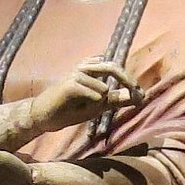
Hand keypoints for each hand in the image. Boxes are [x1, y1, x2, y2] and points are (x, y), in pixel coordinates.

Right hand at [29, 58, 143, 131]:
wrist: (44, 117)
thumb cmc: (69, 110)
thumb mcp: (97, 106)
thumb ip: (115, 99)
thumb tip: (138, 96)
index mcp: (90, 68)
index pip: (115, 68)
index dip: (129, 79)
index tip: (140, 93)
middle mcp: (83, 67)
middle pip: (112, 68)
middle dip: (127, 80)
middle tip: (137, 93)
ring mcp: (76, 73)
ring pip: (104, 87)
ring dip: (100, 103)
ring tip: (84, 109)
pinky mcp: (71, 84)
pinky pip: (94, 94)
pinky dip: (92, 103)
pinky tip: (79, 108)